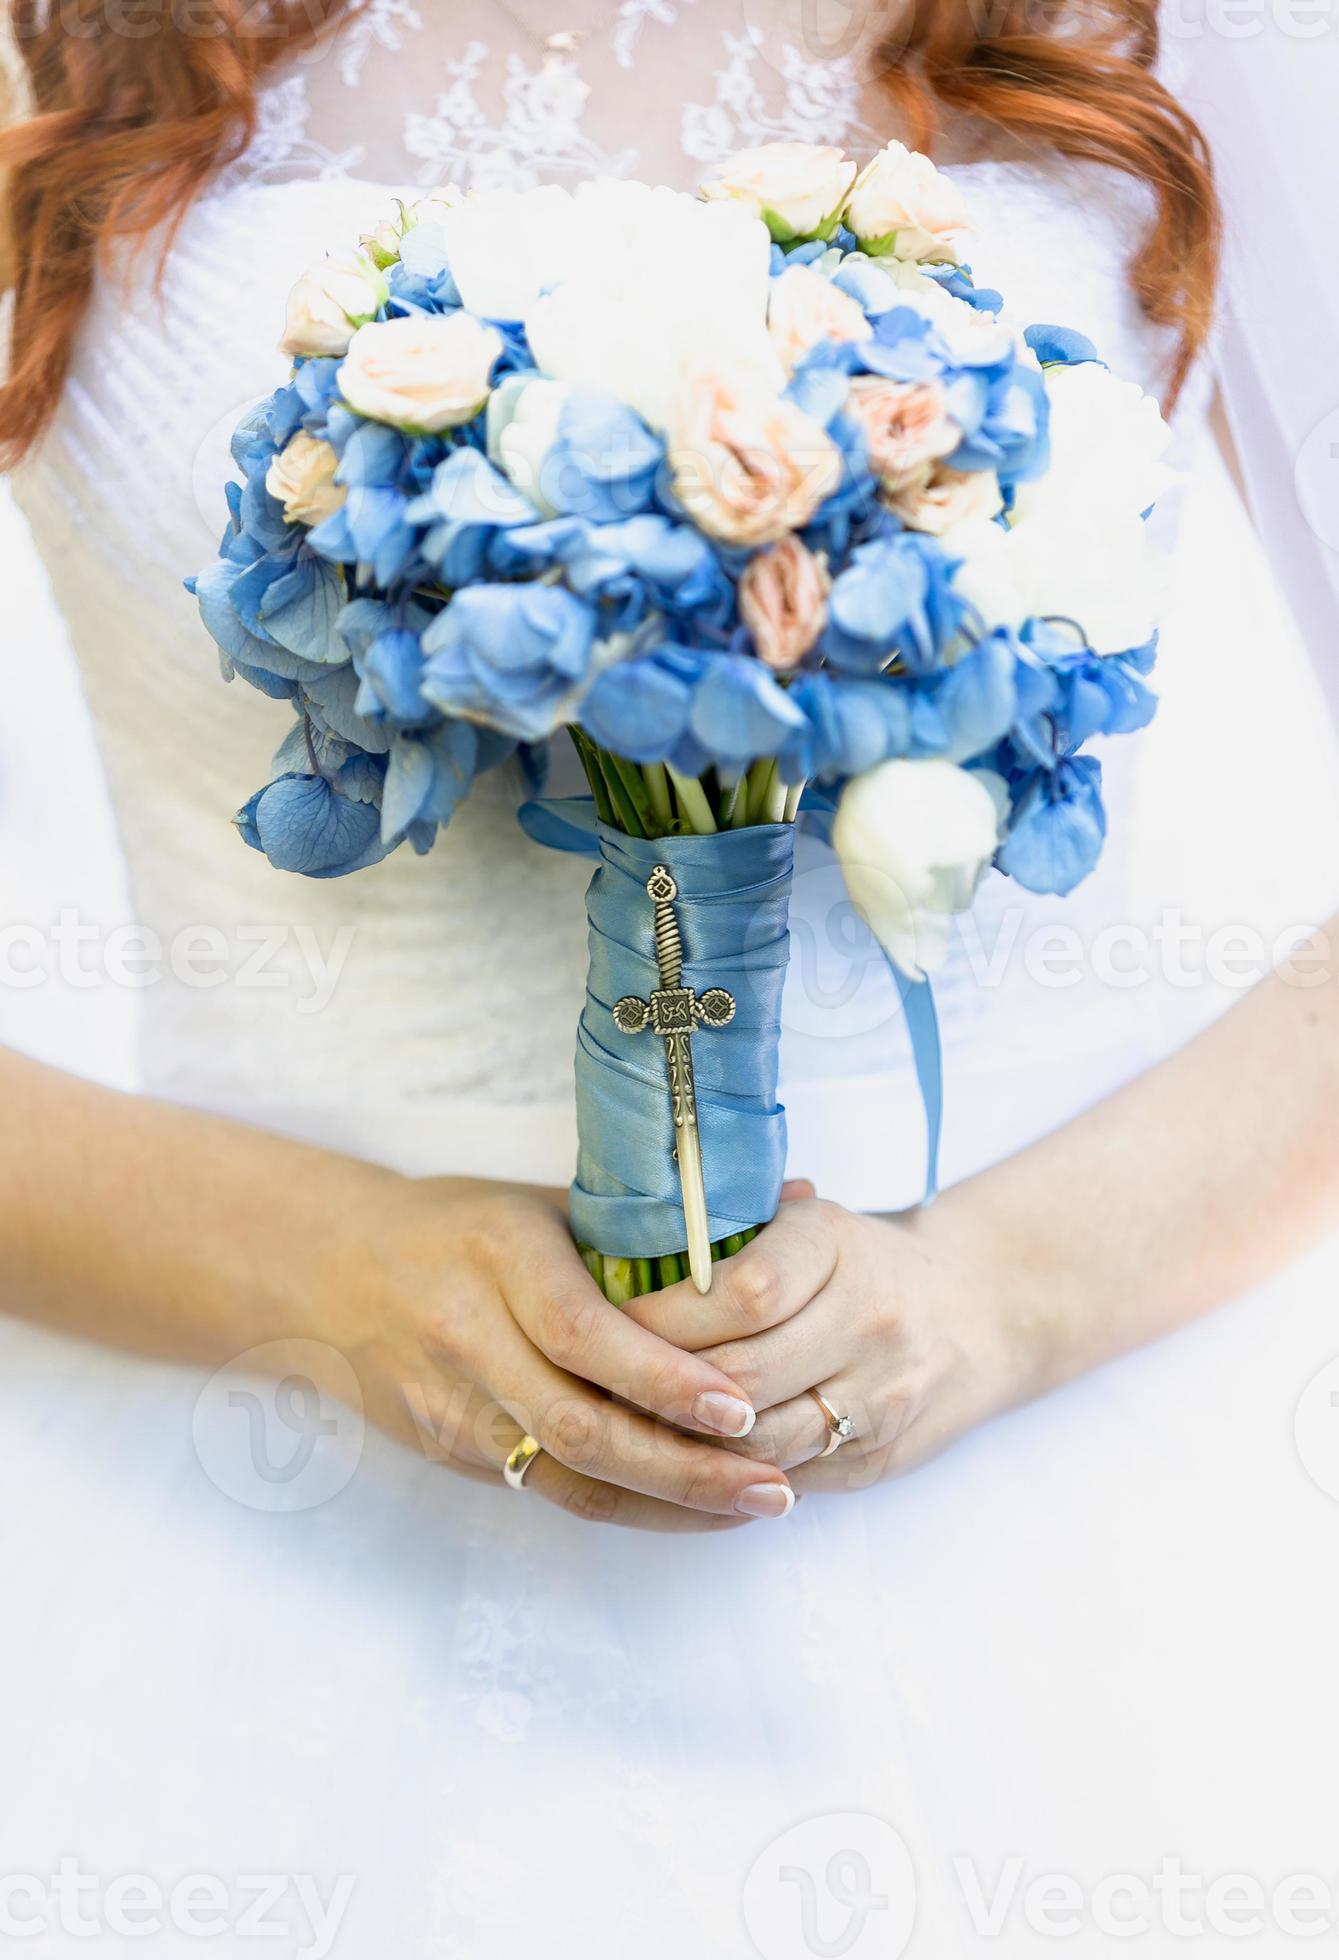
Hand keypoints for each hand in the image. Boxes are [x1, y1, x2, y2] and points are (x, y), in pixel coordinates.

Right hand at [330, 1177, 796, 1530]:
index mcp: (497, 1254)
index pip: (580, 1332)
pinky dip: (628, 1506)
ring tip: (755, 1503)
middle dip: (682, 1464)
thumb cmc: (460, 1226)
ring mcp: (452, 1404)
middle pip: (578, 1423)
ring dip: (668, 1501)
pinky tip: (693, 1509)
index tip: (739, 1404)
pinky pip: (547, 1490)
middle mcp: (468, 1333)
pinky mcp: (450, 1450)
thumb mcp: (545, 1202)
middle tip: (772, 1480)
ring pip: (565, 1473)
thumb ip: (656, 1219)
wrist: (329, 1270)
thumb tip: (797, 1197)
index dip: (660, 1378)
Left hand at [624, 1187, 1031, 1491]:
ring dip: (685, 1441)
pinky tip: (681, 1461)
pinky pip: (785, 1478)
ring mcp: (881, 1395)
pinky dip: (726, 1475)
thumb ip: (733, 1233)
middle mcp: (869, 1319)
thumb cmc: (861, 1262)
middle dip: (658, 1388)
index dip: (664, 1318)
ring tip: (626, 1430)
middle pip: (742, 1374)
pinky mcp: (878, 1457)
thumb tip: (620, 1249)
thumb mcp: (811, 1223)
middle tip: (595, 1388)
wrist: (979, 1312)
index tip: (609, 1323)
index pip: (741, 1291)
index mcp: (838, 1245)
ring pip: (759, 1441)